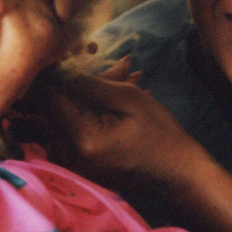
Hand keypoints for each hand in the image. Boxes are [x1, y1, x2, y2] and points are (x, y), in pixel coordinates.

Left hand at [40, 62, 208, 193]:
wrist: (179, 173)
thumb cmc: (161, 134)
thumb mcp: (130, 99)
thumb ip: (92, 84)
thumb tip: (61, 71)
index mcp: (84, 141)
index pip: (52, 101)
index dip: (57, 76)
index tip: (71, 59)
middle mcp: (72, 158)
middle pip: (56, 111)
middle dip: (76, 86)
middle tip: (109, 70)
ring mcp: (76, 167)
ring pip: (65, 122)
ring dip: (83, 100)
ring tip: (119, 80)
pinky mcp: (82, 170)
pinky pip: (73, 136)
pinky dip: (88, 117)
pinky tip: (112, 104)